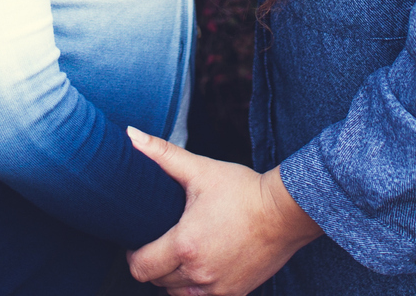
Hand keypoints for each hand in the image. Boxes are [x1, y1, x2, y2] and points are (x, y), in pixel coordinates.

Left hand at [125, 127, 321, 295]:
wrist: (284, 212)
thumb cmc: (242, 190)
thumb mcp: (200, 170)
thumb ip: (162, 154)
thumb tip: (131, 134)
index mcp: (184, 245)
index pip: (140, 267)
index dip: (133, 255)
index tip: (138, 241)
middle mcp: (198, 273)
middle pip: (156, 281)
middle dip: (153, 264)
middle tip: (159, 243)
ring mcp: (217, 287)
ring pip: (177, 294)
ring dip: (172, 278)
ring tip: (179, 254)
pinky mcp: (234, 293)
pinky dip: (195, 287)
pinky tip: (200, 266)